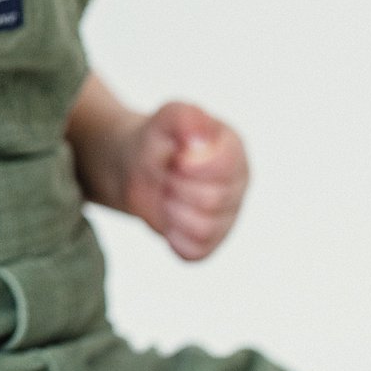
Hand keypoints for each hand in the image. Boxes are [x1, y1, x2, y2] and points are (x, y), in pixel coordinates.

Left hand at [116, 100, 249, 260]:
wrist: (134, 166)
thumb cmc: (156, 140)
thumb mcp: (166, 118)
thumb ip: (187, 118)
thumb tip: (202, 139)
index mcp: (233, 149)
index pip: (224, 167)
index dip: (190, 166)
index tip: (175, 159)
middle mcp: (237, 184)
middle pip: (212, 201)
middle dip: (176, 188)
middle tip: (166, 175)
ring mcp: (226, 215)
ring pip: (204, 229)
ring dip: (172, 213)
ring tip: (166, 195)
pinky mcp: (210, 241)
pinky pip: (195, 251)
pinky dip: (174, 237)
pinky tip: (169, 218)